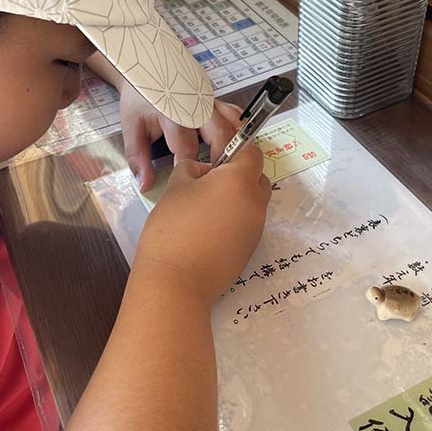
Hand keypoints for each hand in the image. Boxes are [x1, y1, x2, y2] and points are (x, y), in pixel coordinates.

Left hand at [118, 80, 241, 191]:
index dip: (190, 167)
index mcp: (172, 112)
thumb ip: (138, 158)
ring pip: (233, 123)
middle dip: (221, 159)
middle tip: (217, 180)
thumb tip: (145, 184)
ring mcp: (209, 100)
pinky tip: (234, 148)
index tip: (191, 184)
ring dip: (234, 145)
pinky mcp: (217, 100)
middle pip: (219, 133)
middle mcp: (195, 105)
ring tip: (228, 167)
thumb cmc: (140, 97)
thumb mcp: (132, 128)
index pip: (186, 145)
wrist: (146, 68)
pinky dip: (238, 132)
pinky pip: (235, 116)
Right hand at [132, 146, 271, 308]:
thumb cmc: (174, 227)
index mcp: (240, 181)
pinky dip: (234, 221)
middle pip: (258, 179)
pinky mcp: (249, 250)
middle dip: (240, 175)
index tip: (218, 156)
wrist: (177, 281)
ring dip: (237, 199)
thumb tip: (203, 171)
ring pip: (253, 203)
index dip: (237, 149)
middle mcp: (255, 203)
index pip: (253, 153)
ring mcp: (256, 229)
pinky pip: (247, 225)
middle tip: (209, 182)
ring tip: (205, 209)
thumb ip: (191, 169)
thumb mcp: (175, 187)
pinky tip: (208, 230)